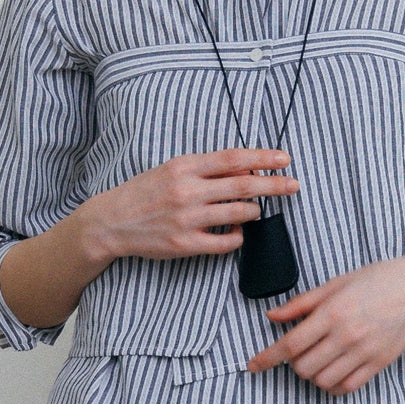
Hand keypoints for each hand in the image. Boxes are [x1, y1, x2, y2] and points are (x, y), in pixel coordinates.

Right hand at [83, 146, 297, 264]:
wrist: (112, 221)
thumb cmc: (145, 192)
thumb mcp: (172, 169)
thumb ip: (205, 169)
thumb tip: (245, 170)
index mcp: (184, 167)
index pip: (233, 159)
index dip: (262, 159)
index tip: (284, 159)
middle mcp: (187, 191)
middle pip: (243, 186)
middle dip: (274, 185)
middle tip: (293, 185)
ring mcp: (187, 219)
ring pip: (239, 215)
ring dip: (254, 212)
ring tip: (254, 211)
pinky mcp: (186, 244)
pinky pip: (227, 243)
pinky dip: (238, 236)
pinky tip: (236, 231)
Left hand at [247, 252, 404, 396]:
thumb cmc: (379, 280)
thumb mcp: (336, 283)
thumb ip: (302, 303)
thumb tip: (272, 316)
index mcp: (333, 312)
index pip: (291, 343)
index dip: (268, 358)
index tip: (253, 366)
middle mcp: (347, 335)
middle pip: (304, 367)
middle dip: (293, 364)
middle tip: (300, 351)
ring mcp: (364, 352)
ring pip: (323, 380)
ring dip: (313, 375)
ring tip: (318, 360)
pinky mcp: (379, 363)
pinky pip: (347, 387)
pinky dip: (333, 385)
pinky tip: (333, 372)